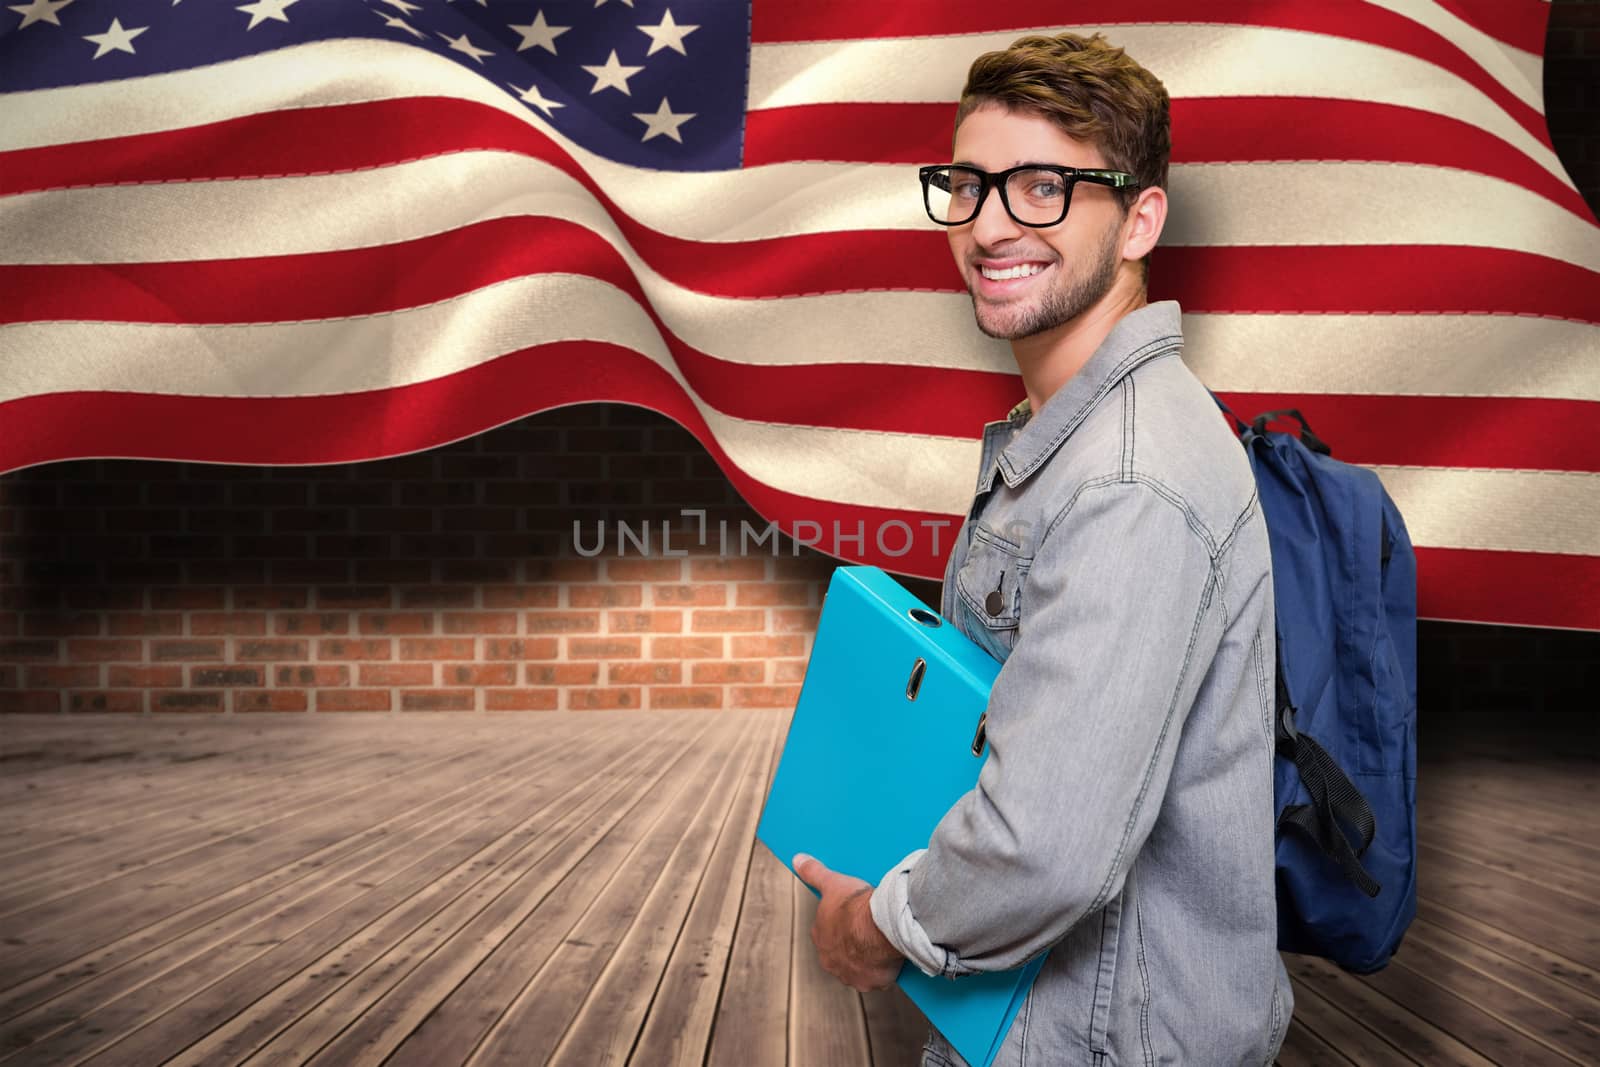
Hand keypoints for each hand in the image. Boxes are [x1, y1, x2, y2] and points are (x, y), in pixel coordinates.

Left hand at [793, 852, 903, 991]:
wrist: (880, 926)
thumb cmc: (854, 906)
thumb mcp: (832, 883)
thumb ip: (813, 872)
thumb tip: (798, 860)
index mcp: (821, 939)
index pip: (828, 934)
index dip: (841, 925)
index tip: (854, 918)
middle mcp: (831, 961)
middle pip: (843, 953)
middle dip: (854, 945)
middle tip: (870, 930)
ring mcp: (851, 974)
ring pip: (860, 967)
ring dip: (868, 959)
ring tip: (882, 943)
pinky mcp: (871, 983)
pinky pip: (878, 978)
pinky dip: (884, 971)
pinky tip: (892, 957)